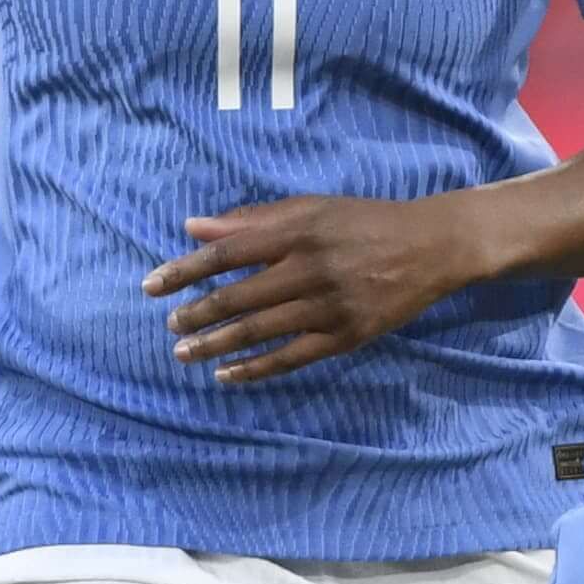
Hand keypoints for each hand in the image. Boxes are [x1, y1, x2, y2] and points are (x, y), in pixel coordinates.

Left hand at [144, 194, 494, 382]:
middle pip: (238, 296)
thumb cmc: (364, 222)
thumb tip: (193, 228)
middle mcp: (310, 269)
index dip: (184, 270)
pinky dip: (256, 369)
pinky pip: (292, 357)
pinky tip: (228, 375)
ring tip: (185, 353)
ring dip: (216, 344)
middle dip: (196, 313)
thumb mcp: (310, 208)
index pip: (226, 252)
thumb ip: (252, 219)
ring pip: (260, 331)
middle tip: (170, 326)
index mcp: (297, 231)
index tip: (151, 286)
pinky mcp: (347, 336)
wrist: (432, 246)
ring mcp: (329, 306)